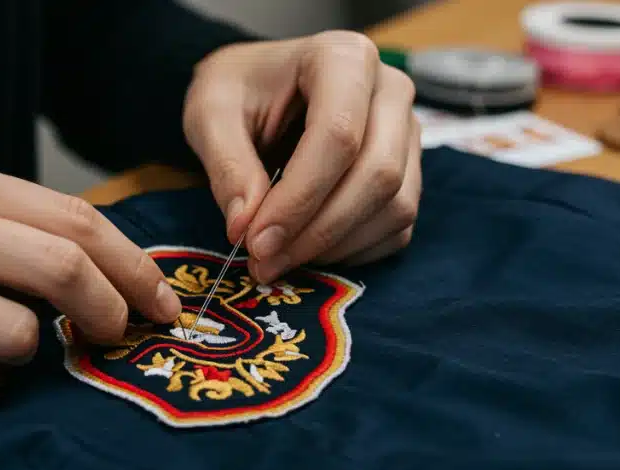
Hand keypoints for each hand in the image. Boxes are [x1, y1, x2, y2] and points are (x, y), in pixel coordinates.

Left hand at [184, 31, 421, 282]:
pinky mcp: (409, 172)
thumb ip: (226, 166)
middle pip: (378, 175)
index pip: (339, 136)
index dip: (299, 198)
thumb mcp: (210, 114)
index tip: (255, 240)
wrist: (259, 91)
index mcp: (343, 58)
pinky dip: (352, 252)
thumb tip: (245, 226)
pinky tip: (306, 251)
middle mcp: (390, 90)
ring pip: (395, 206)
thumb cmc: (239, 93)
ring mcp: (407, 134)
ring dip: (334, 248)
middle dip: (318, 231)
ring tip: (278, 259)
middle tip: (264, 261)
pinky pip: (397, 227)